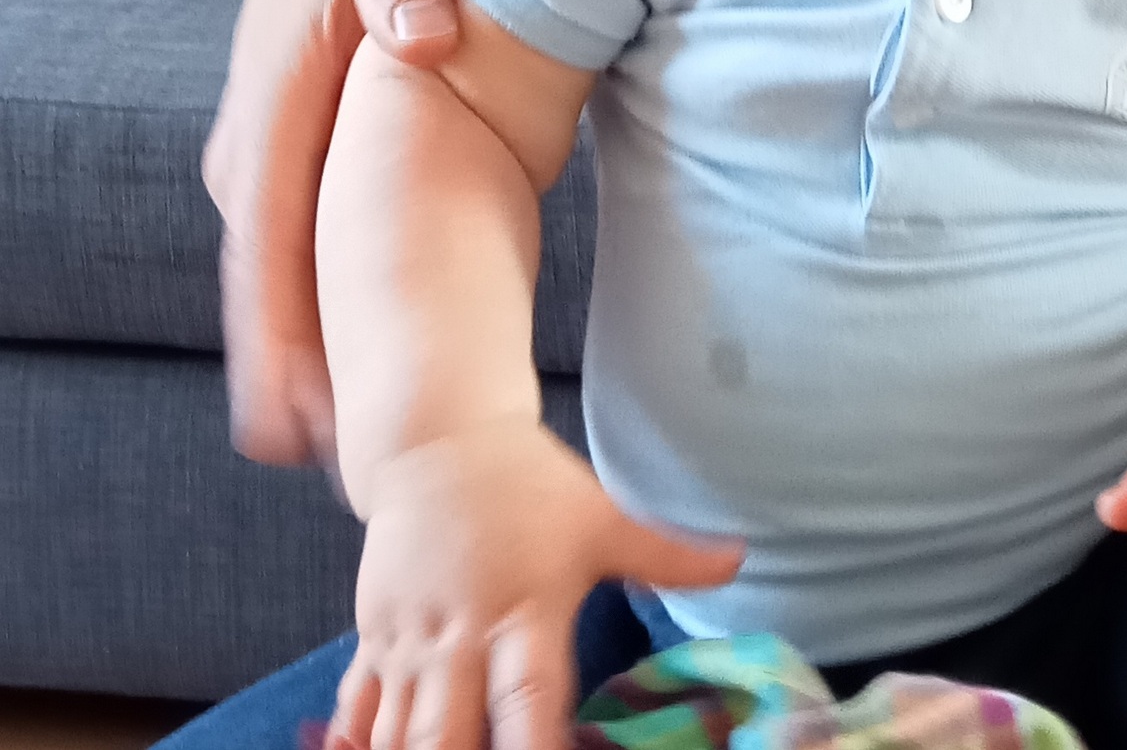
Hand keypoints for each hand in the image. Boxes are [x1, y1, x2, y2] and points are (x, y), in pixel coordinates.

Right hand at [202, 0, 460, 467]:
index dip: (282, 333)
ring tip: (348, 456)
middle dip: (290, 381)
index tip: (299, 412)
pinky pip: (305, 268)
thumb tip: (419, 31)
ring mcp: (270, 177)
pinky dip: (321, 327)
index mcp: (274, 112)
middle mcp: (256, 159)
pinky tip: (353, 388)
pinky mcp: (295, 185)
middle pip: (267, 290)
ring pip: (283, 290)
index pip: (270, 242)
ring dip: (305, 366)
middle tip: (341, 471)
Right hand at [331, 419, 741, 749]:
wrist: (439, 438)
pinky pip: (356, 711)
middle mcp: (461, 637)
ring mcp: (410, 642)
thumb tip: (741, 559)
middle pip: (446, 738)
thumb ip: (666, 553)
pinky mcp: (373, 640)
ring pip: (397, 736)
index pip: (529, 703)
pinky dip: (355, 745)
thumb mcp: (600, 517)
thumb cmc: (529, 487)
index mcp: (524, 611)